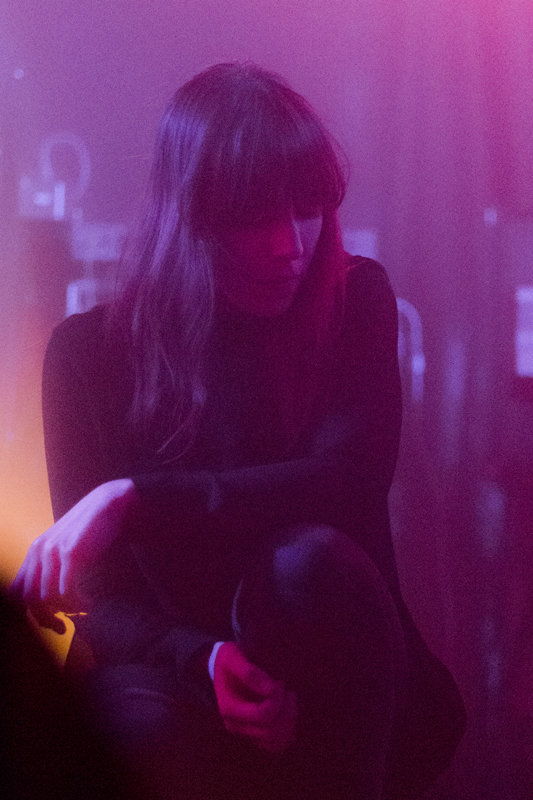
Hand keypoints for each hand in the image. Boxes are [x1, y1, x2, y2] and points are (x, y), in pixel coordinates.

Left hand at [10, 478, 137, 632]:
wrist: (109, 505)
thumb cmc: (90, 531)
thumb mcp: (65, 549)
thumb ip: (53, 568)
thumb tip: (52, 603)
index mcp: (34, 552)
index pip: (16, 591)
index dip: (28, 613)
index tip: (49, 622)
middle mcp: (38, 551)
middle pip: (29, 598)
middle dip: (45, 619)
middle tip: (62, 629)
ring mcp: (52, 551)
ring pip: (47, 597)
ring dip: (67, 610)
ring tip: (83, 609)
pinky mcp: (70, 552)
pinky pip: (66, 589)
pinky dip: (77, 603)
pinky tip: (90, 604)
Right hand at [213, 642, 297, 752]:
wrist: (219, 671)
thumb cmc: (227, 663)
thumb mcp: (233, 658)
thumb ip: (250, 673)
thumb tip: (272, 688)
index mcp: (230, 709)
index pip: (263, 715)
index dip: (277, 700)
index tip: (280, 683)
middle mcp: (237, 726)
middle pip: (271, 732)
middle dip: (287, 711)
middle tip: (288, 691)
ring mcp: (246, 733)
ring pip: (276, 742)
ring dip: (289, 722)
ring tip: (289, 700)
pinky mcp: (254, 735)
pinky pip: (276, 744)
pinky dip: (287, 731)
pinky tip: (287, 712)